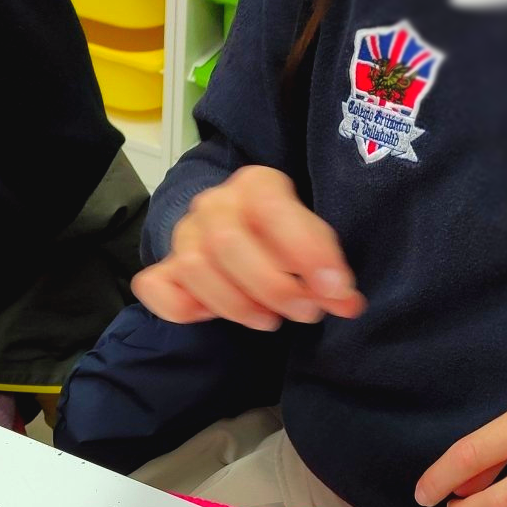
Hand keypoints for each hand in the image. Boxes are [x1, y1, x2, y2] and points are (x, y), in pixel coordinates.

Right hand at [133, 166, 365, 329]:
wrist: (242, 232)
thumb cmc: (282, 240)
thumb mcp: (312, 244)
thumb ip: (329, 274)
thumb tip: (348, 304)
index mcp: (256, 186)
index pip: (272, 210)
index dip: (305, 251)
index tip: (333, 289)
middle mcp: (214, 204)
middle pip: (227, 242)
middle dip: (272, 287)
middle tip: (305, 312)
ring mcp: (184, 235)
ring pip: (195, 268)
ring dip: (236, 304)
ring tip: (270, 320)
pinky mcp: (164, 267)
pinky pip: (158, 288)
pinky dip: (183, 308)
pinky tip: (213, 316)